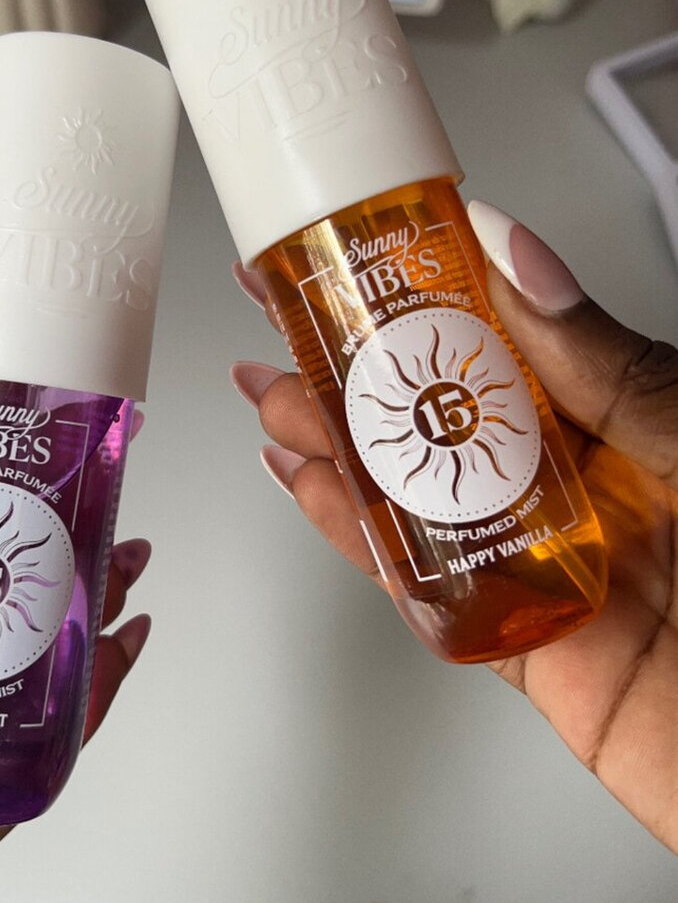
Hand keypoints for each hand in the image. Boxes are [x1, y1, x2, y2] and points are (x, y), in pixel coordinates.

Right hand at [231, 201, 677, 852]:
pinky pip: (427, 590)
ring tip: (274, 398)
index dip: (426, 292)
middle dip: (355, 368)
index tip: (361, 255)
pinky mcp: (529, 648)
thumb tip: (520, 262)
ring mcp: (548, 563)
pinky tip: (315, 493)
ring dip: (337, 446)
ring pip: (419, 496)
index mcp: (628, 417)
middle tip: (284, 323)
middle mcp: (584, 484)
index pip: (505, 337)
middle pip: (444, 415)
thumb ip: (606, 364)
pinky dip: (360, 542)